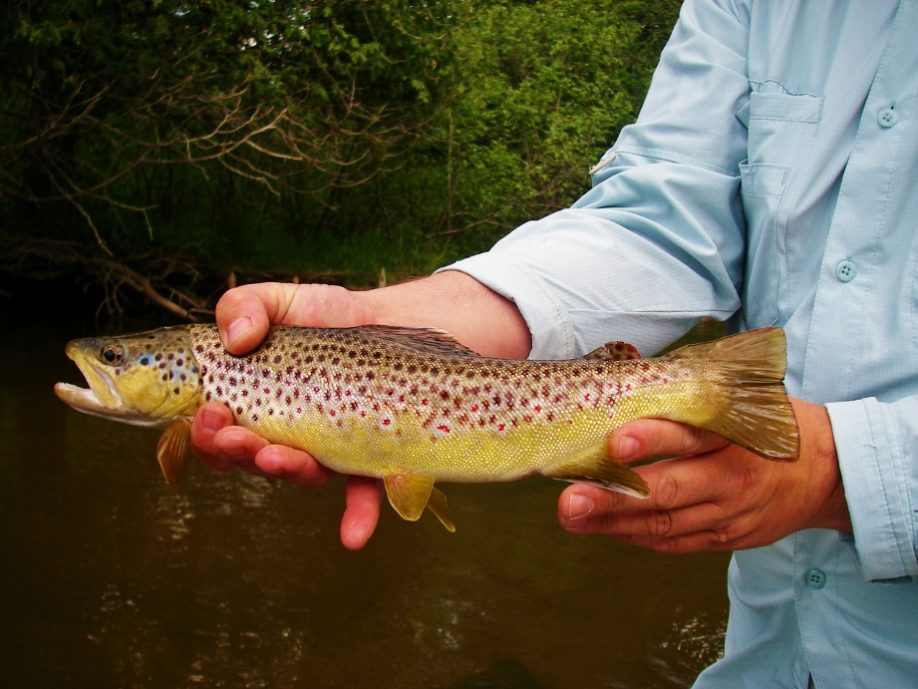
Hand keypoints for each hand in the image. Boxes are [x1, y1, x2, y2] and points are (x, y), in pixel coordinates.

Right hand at [191, 274, 529, 547]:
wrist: (392, 322)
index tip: (209, 411)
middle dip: (238, 453)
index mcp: (252, 403)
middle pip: (251, 458)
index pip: (216, 430)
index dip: (205, 432)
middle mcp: (284, 433)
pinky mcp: (370, 458)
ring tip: (279, 456)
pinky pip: (365, 494)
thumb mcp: (283, 300)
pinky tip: (353, 537)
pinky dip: (358, 516)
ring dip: (286, 471)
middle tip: (236, 436)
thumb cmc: (327, 315)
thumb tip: (235, 338)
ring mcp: (327, 449)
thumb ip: (246, 305)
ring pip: (301, 473)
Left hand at [557, 398, 851, 551]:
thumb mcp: (739, 400)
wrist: (825, 471)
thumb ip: (687, 396)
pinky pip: (676, 542)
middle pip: (668, 490)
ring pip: (665, 523)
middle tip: (570, 500)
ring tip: (572, 517)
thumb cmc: (765, 424)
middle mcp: (731, 477)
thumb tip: (620, 375)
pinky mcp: (727, 538)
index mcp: (732, 435)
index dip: (653, 440)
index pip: (689, 436)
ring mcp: (729, 513)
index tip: (616, 442)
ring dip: (614, 523)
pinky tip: (605, 529)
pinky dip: (639, 536)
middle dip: (614, 498)